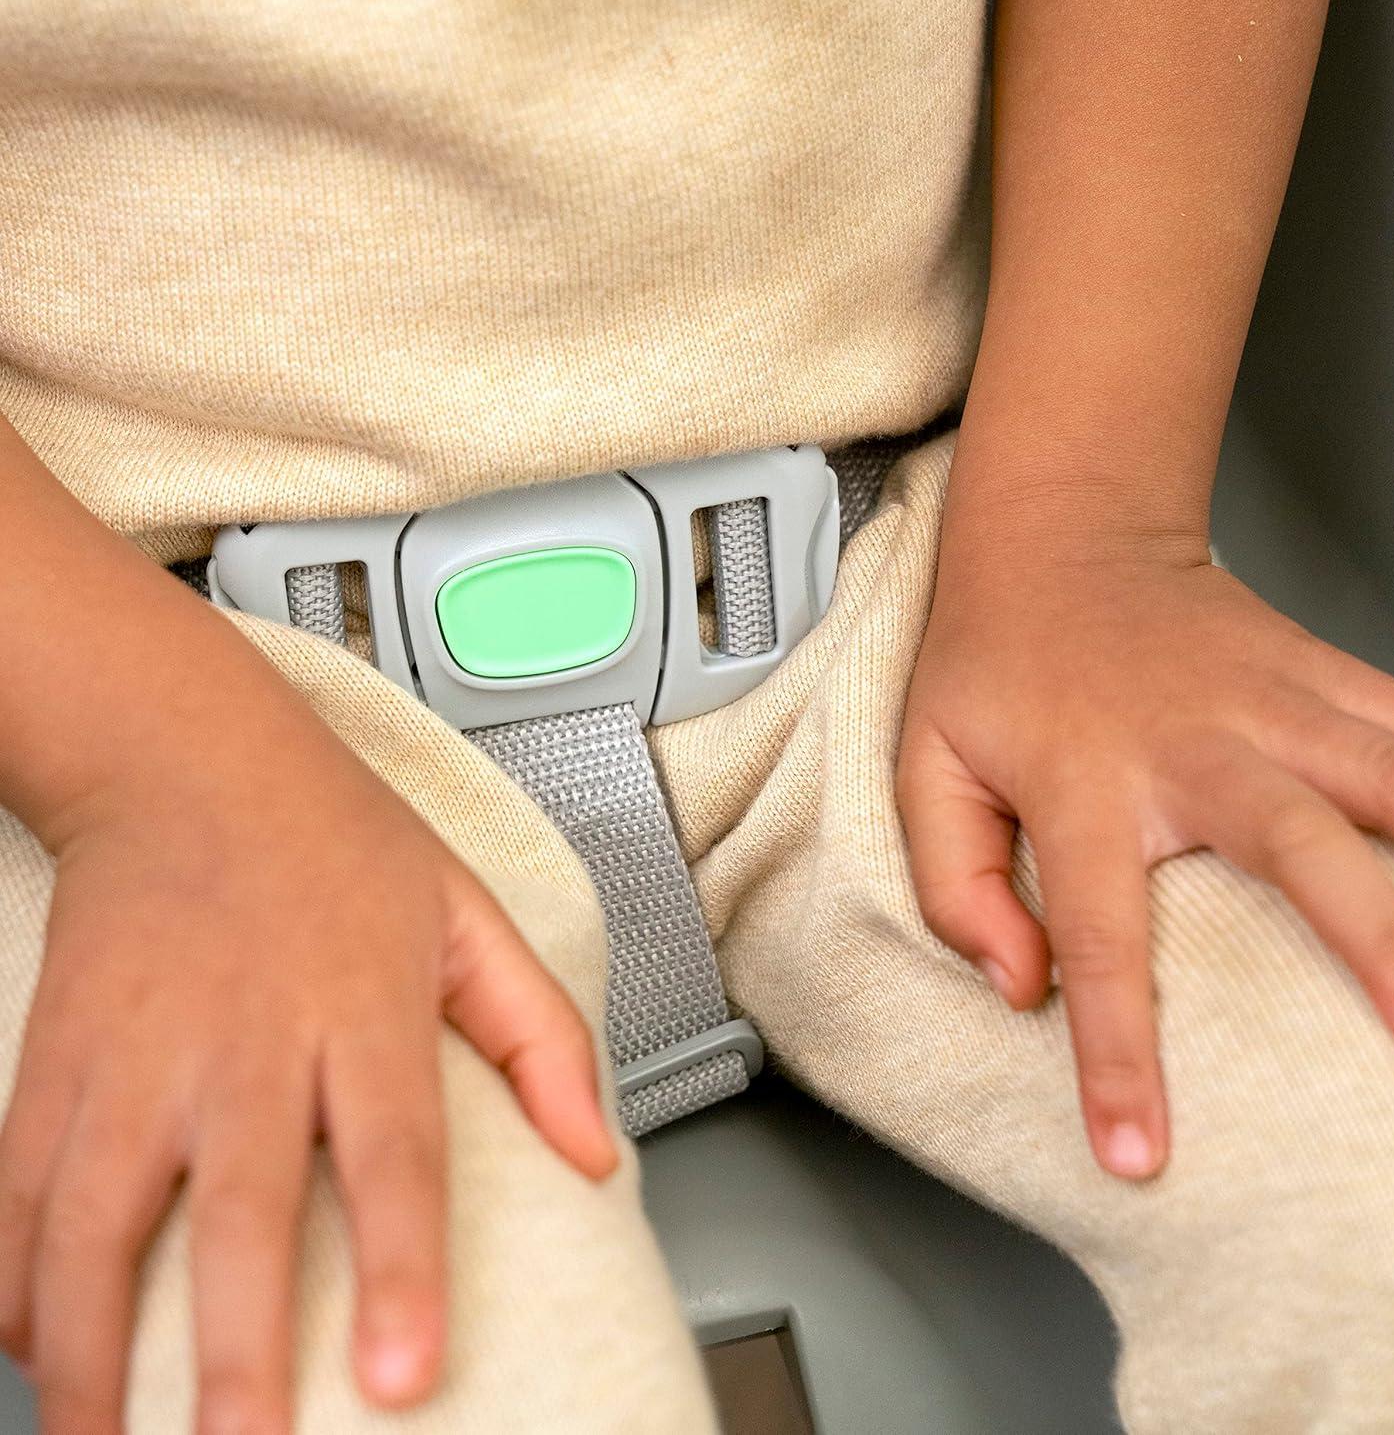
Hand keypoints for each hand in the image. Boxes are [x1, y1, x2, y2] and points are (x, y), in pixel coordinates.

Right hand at [0, 688, 615, 1431]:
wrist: (185, 758)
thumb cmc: (337, 841)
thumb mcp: (468, 916)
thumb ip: (541, 1033)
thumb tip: (597, 1153)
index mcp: (361, 1006)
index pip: (393, 1153)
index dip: (401, 1269)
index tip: (406, 1375)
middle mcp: (245, 1039)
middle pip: (237, 1212)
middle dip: (233, 1352)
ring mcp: (138, 1054)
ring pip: (96, 1226)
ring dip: (93, 1359)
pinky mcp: (57, 1058)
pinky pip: (17, 1193)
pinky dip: (15, 1286)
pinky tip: (35, 1352)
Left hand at [898, 533, 1393, 1180]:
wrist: (1061, 536)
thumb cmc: (994, 664)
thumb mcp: (926, 763)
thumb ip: (954, 880)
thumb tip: (1018, 988)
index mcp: (1082, 779)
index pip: (1097, 932)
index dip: (1116, 1049)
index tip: (1139, 1154)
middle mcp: (1191, 738)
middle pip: (1295, 839)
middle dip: (1377, 940)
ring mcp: (1273, 696)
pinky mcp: (1323, 670)